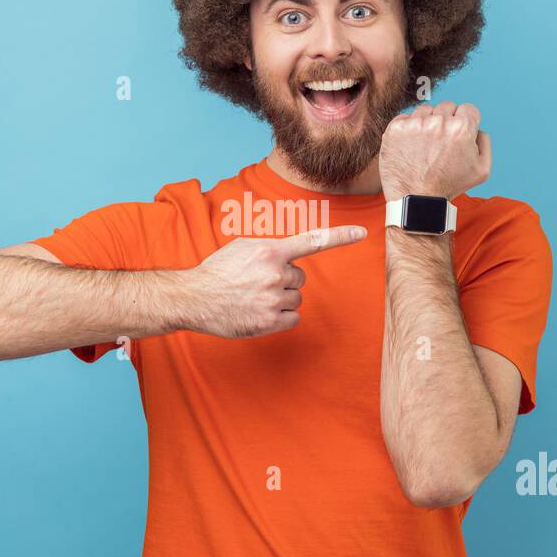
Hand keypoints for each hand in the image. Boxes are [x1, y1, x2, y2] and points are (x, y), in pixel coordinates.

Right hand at [183, 225, 366, 337]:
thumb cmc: (218, 271)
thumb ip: (270, 248)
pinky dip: (281, 317)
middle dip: (284, 280)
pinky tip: (260, 312)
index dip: (340, 237)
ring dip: (281, 298)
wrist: (194, 298)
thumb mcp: (242, 247)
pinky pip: (293, 317)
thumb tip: (289, 255)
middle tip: (258, 283)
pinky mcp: (270, 321)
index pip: (313, 241)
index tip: (362, 234)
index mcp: (270, 251)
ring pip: (296, 298)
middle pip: (300, 277)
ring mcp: (274, 299)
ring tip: (254, 298)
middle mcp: (276, 274)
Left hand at [378, 101, 491, 200]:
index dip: (466, 121)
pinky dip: (408, 129)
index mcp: (462, 128)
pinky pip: (406, 118)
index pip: (468, 109)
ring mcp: (415, 124)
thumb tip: (477, 128)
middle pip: (447, 107)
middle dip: (447, 121)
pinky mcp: (396, 128)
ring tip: (425, 145)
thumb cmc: (448, 186)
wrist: (416, 199)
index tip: (458, 134)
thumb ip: (484, 142)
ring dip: (427, 122)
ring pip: (426, 110)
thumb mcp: (482, 170)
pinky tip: (411, 145)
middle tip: (441, 143)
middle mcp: (439, 122)